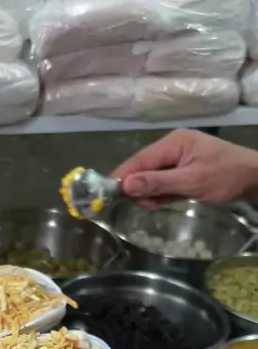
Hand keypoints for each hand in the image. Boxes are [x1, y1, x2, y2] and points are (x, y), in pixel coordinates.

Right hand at [111, 129, 257, 204]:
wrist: (254, 177)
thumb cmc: (225, 177)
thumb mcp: (192, 182)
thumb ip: (159, 183)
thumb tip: (127, 185)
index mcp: (174, 143)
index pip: (140, 160)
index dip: (123, 177)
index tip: (106, 194)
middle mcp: (172, 145)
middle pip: (143, 167)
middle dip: (137, 187)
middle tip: (140, 206)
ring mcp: (178, 156)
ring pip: (152, 175)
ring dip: (149, 192)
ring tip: (153, 206)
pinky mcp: (183, 167)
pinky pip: (163, 179)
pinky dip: (159, 192)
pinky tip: (160, 202)